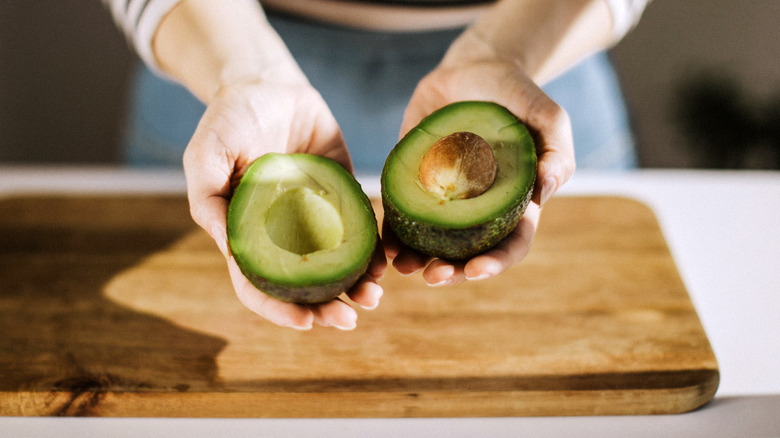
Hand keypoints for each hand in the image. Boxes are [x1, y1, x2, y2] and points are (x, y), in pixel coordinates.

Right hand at [183, 79, 385, 329]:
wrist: (268, 84)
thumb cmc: (228, 120)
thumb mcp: (206, 156)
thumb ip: (210, 200)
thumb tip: (232, 250)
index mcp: (248, 234)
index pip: (259, 284)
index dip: (280, 308)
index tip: (307, 322)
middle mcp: (283, 233)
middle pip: (304, 284)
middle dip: (326, 307)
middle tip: (350, 319)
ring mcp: (315, 216)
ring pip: (337, 263)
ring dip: (356, 285)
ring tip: (375, 295)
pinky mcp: (342, 194)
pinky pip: (361, 227)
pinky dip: (373, 248)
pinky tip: (386, 259)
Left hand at [388, 36, 574, 285]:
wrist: (472, 68)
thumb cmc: (516, 94)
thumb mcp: (547, 116)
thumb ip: (557, 152)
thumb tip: (546, 192)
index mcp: (513, 203)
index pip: (511, 243)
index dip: (496, 262)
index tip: (476, 271)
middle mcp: (478, 208)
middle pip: (468, 253)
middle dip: (452, 272)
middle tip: (433, 277)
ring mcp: (444, 198)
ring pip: (432, 242)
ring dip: (419, 261)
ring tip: (403, 268)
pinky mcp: (414, 182)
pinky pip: (402, 213)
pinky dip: (393, 233)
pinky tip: (384, 245)